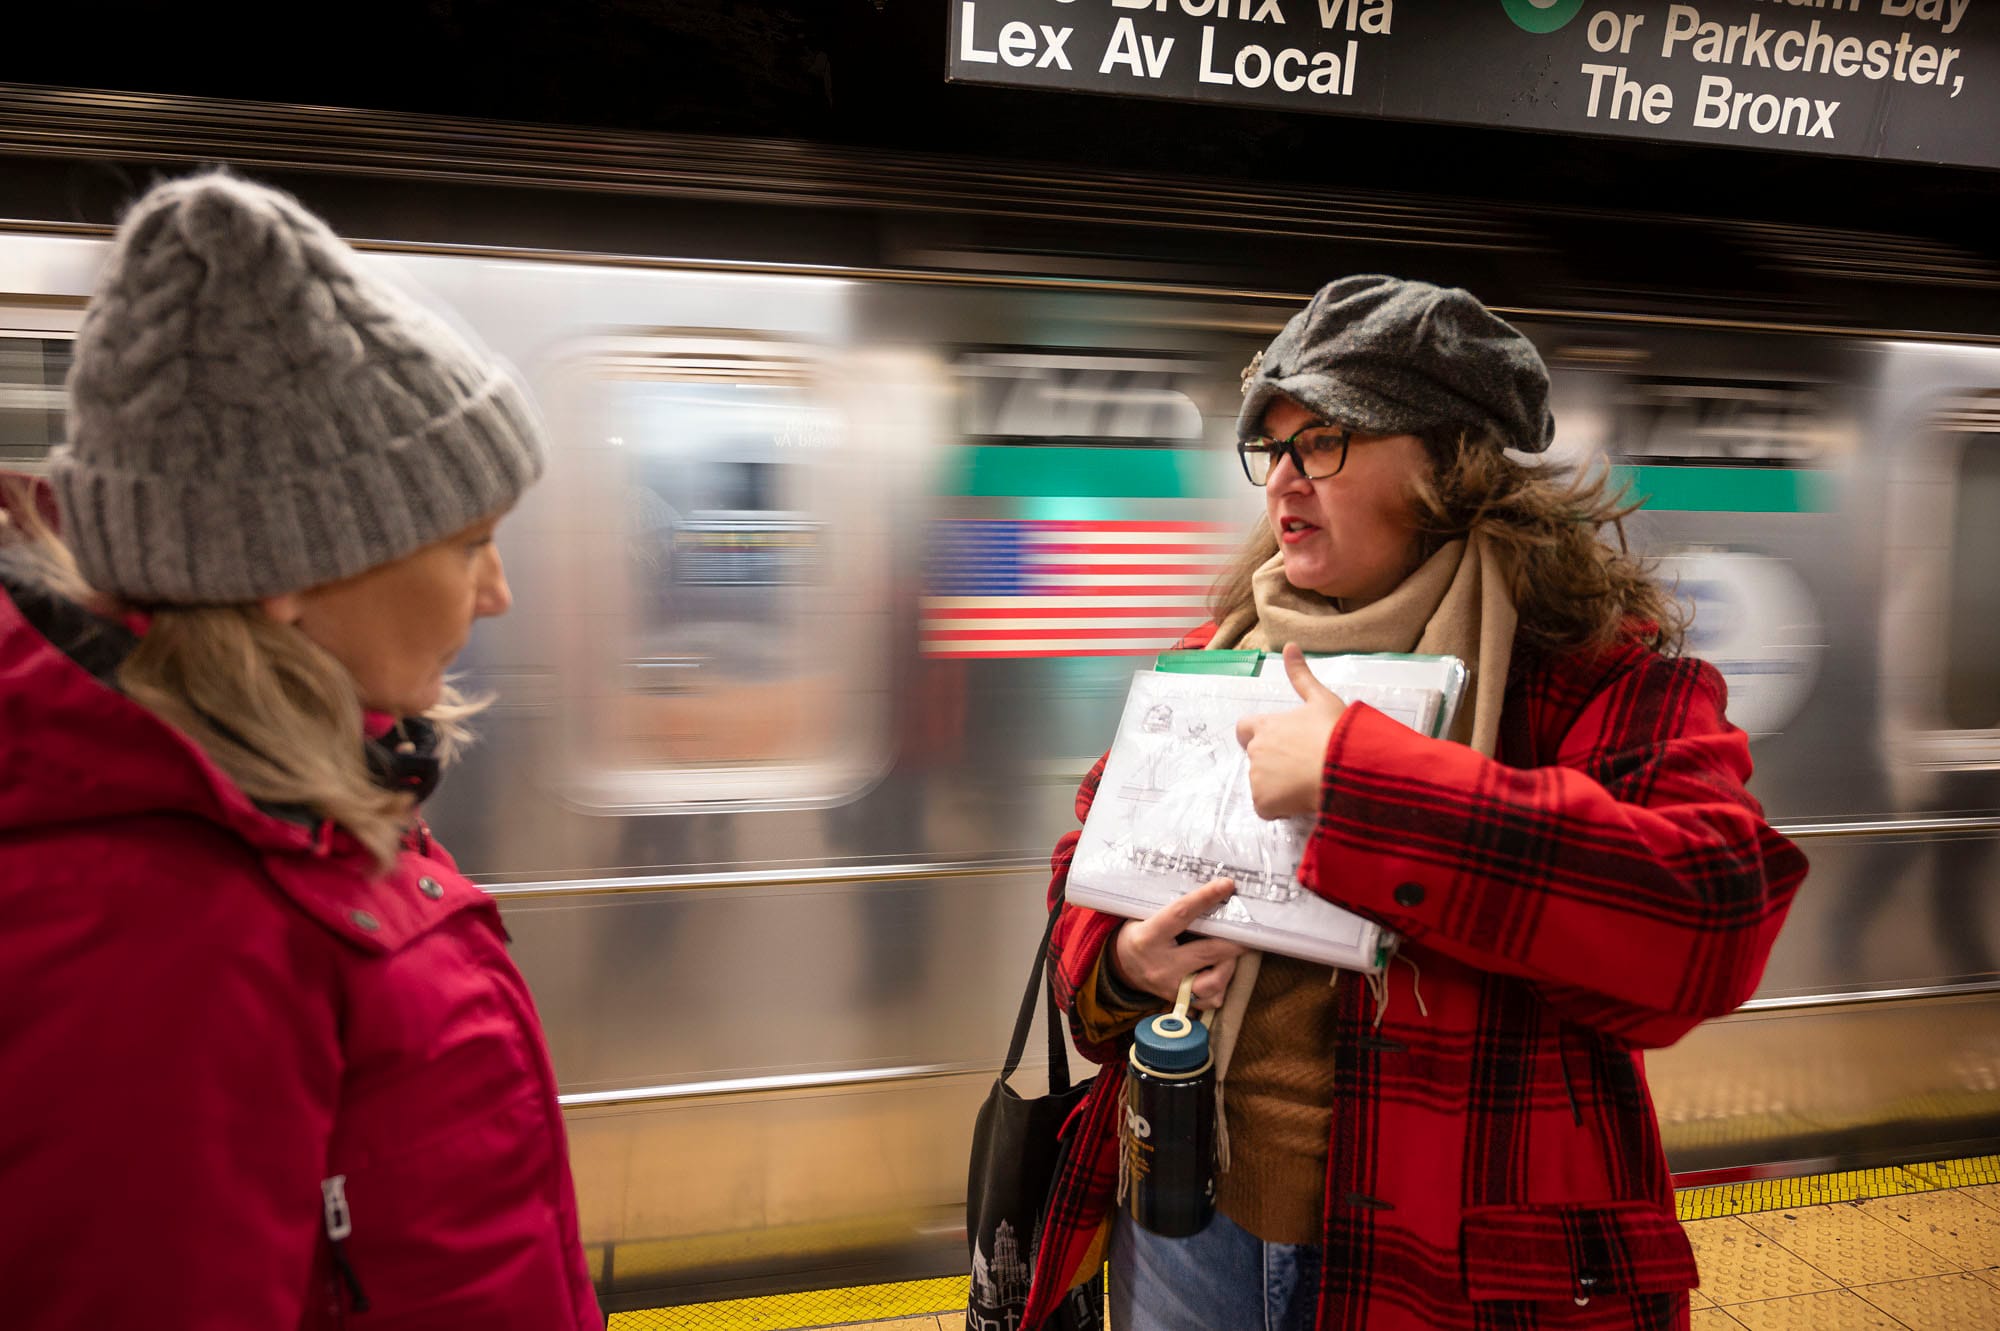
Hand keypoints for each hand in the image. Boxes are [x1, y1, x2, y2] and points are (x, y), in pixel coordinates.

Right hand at [1109, 877, 1247, 1009]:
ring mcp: (1171, 987)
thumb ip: (1174, 910)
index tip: (1227, 885)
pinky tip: (1219, 971)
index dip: (1205, 898)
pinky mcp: (1180, 1001)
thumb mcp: (1145, 917)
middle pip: (1207, 952)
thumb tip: (1212, 891)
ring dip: (1230, 965)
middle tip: (1251, 929)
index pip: (1180, 914)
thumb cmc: (1139, 934)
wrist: (1121, 967)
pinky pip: (1211, 1000)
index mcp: (1148, 938)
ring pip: (1214, 982)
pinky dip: (1222, 985)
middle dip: (1234, 941)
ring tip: (1231, 953)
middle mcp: (1160, 965)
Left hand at [1235, 643, 1346, 819]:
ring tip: (1308, 783)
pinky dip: (1280, 808)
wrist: (1343, 767)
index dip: (1256, 737)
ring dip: (1279, 787)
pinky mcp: (1263, 802)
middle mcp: (1256, 750)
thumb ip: (1301, 675)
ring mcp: (1256, 777)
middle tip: (1304, 768)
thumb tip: (1289, 646)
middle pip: (1257, 760)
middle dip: (1275, 765)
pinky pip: (1267, 808)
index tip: (1278, 744)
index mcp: (1266, 725)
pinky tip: (1303, 800)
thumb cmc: (1335, 732)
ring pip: (1263, 785)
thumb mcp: (1322, 699)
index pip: (1244, 729)